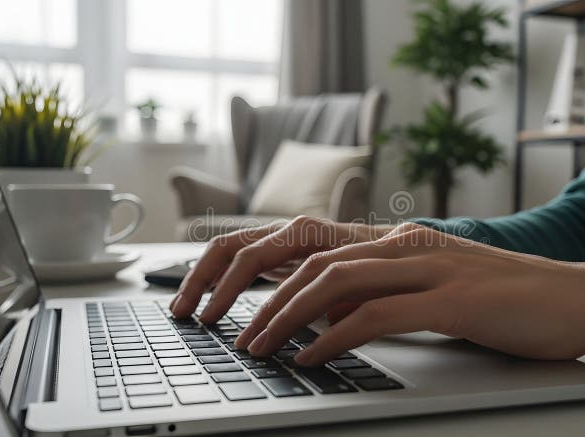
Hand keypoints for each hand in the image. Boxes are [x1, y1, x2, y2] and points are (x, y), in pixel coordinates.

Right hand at [170, 216, 394, 321]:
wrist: (400, 247)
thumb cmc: (385, 262)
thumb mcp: (366, 276)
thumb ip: (339, 291)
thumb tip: (317, 318)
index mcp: (306, 232)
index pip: (251, 257)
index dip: (228, 290)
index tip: (214, 319)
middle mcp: (289, 230)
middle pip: (231, 248)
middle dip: (202, 280)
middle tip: (185, 314)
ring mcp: (282, 238)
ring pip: (230, 249)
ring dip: (203, 277)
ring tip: (184, 308)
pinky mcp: (281, 250)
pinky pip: (241, 257)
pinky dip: (220, 277)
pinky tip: (209, 299)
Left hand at [234, 223, 584, 366]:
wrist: (578, 297)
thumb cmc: (505, 301)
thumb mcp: (431, 291)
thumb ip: (381, 296)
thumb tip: (326, 318)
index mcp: (399, 241)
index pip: (314, 245)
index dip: (266, 268)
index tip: (233, 299)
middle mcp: (407, 245)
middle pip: (311, 260)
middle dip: (259, 294)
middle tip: (230, 328)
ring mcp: (429, 268)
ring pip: (334, 282)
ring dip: (285, 315)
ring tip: (256, 345)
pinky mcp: (452, 300)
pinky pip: (376, 316)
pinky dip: (334, 337)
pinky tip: (310, 358)